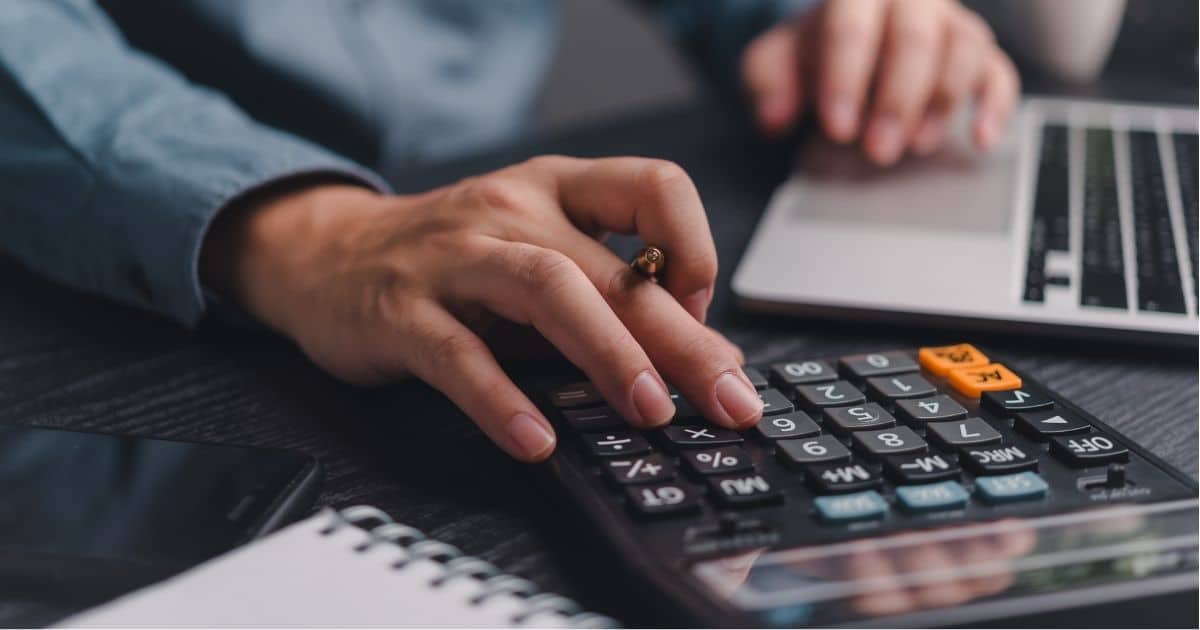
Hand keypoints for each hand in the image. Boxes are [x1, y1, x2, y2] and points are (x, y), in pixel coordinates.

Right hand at [200, 157, 762, 461]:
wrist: (325, 253)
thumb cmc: (452, 262)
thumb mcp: (536, 258)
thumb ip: (610, 300)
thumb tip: (706, 358)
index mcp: (556, 189)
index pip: (653, 187)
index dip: (694, 249)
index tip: (705, 317)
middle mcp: (510, 208)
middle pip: (609, 267)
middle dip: (680, 338)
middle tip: (728, 399)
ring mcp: (453, 257)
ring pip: (544, 289)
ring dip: (607, 353)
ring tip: (650, 411)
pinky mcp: (401, 310)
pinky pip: (458, 353)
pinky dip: (502, 400)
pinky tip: (536, 441)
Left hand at [742, 0, 1018, 164]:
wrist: (846, 41)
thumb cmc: (812, 53)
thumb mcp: (774, 61)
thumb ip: (766, 81)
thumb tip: (773, 117)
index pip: (851, 26)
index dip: (845, 77)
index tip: (837, 128)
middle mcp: (910, 0)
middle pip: (914, 38)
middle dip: (896, 100)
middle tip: (877, 150)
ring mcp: (949, 23)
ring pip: (962, 50)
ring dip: (941, 103)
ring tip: (914, 146)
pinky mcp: (977, 54)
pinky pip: (999, 72)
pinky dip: (995, 106)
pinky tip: (981, 139)